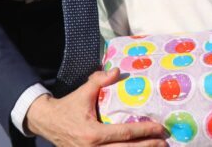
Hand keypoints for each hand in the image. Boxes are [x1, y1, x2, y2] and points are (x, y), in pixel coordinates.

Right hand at [25, 68, 168, 145]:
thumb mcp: (83, 92)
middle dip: (148, 146)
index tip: (159, 128)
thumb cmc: (67, 107)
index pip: (125, 133)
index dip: (144, 131)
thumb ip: (99, 81)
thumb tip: (117, 71)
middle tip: (165, 141)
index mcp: (93, 133)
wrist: (47, 122)